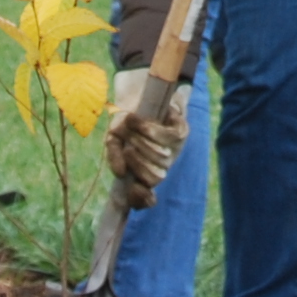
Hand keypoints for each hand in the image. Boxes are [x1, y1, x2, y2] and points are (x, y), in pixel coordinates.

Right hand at [101, 68, 189, 206]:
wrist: (139, 95)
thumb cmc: (126, 124)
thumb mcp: (114, 141)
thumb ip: (114, 157)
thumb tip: (121, 173)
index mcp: (145, 173)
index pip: (146, 198)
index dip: (140, 200)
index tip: (131, 191)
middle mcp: (162, 166)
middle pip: (154, 177)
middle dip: (139, 164)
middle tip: (127, 150)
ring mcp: (175, 151)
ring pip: (160, 157)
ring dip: (141, 143)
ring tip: (129, 129)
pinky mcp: (182, 132)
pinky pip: (168, 137)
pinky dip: (148, 129)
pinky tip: (134, 120)